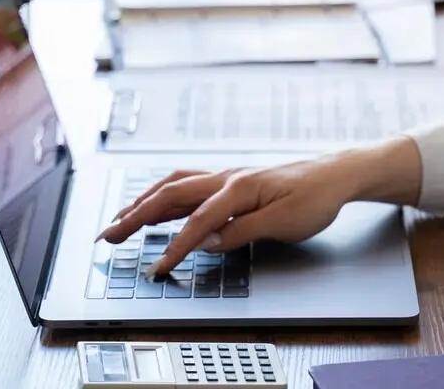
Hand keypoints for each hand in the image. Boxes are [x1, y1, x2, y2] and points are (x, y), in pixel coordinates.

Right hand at [97, 157, 358, 278]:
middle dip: (136, 215)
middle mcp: (227, 177)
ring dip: (143, 201)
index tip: (158, 268)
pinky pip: (187, 184)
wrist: (335, 174)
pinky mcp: (230, 181)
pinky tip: (153, 204)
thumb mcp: (285, 222)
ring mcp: (226, 176)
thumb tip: (206, 241)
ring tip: (120, 219)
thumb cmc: (315, 196)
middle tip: (108, 236)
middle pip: (171, 194)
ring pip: (174, 185)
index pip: (198, 221)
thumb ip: (243, 231)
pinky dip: (163, 194)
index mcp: (240, 187)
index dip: (176, 247)